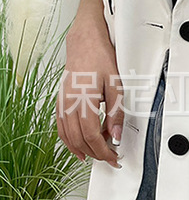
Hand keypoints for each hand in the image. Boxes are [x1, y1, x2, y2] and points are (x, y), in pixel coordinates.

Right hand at [57, 0, 122, 168]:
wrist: (85, 41)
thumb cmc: (101, 58)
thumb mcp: (117, 85)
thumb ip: (116, 112)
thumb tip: (116, 134)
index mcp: (84, 100)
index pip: (91, 135)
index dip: (103, 150)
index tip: (114, 157)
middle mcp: (69, 103)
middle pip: (79, 139)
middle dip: (95, 152)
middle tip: (109, 158)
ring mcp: (62, 102)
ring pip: (67, 135)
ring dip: (81, 149)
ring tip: (95, 155)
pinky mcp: (60, 100)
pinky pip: (60, 126)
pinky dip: (68, 140)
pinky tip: (78, 145)